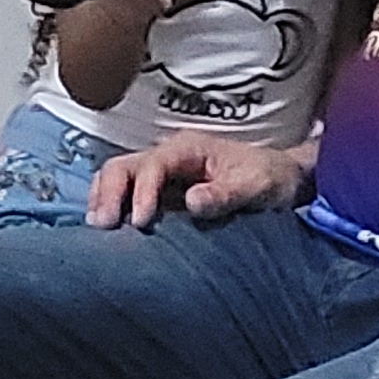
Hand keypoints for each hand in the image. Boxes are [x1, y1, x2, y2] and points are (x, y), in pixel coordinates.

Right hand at [88, 133, 317, 230]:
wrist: (281, 181)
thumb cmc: (269, 179)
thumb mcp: (255, 185)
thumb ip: (225, 193)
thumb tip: (191, 201)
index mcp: (188, 149)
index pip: (152, 165)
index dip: (142, 191)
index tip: (142, 222)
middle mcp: (168, 157)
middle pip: (122, 166)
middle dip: (109, 193)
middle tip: (103, 226)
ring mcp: (160, 174)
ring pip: (116, 177)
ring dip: (103, 199)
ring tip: (98, 228)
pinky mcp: (159, 192)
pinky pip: (124, 193)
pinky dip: (110, 206)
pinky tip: (106, 229)